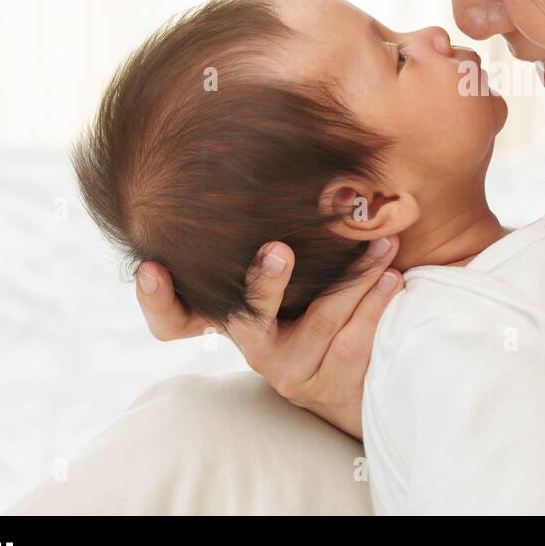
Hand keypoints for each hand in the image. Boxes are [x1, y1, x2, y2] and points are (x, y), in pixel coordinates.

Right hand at [134, 236, 402, 439]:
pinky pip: (354, 340)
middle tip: (280, 249)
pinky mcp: (326, 384)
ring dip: (355, 277)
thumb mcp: (284, 280)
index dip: (156, 297)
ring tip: (382, 244)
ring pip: (321, 321)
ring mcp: (287, 369)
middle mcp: (250, 346)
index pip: (173, 319)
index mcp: (227, 319)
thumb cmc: (310, 301)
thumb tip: (253, 161)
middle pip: (247, 319)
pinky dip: (375, 302)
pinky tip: (392, 276)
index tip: (152, 265)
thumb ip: (262, 241)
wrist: (354, 377)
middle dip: (265, 282)